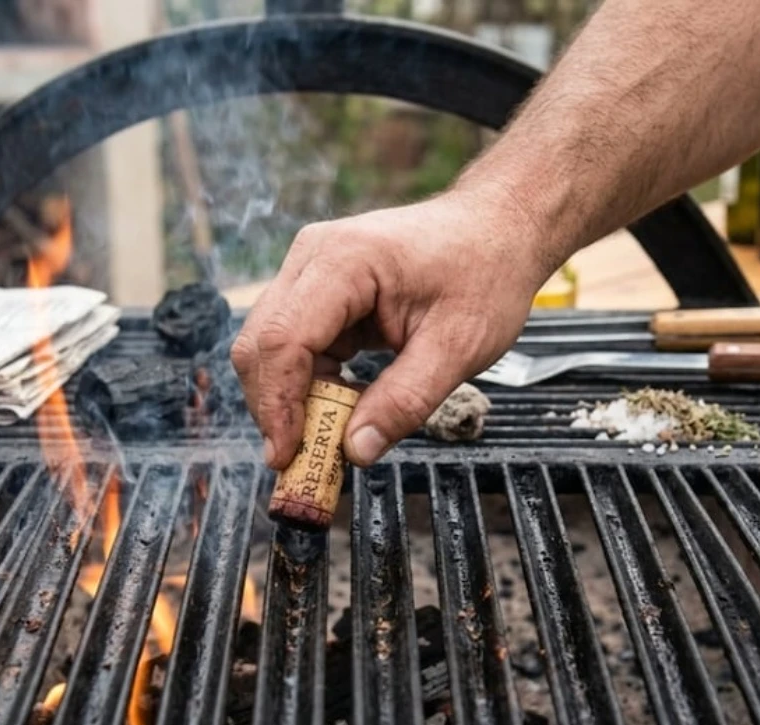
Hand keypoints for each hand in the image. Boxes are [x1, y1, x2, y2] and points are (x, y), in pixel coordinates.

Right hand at [231, 188, 548, 468]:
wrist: (497, 227)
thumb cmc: (485, 272)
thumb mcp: (458, 347)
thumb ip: (405, 401)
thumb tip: (354, 450)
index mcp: (345, 260)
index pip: (284, 340)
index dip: (278, 404)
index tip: (288, 456)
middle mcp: (314, 257)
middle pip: (262, 344)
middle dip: (275, 407)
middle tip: (300, 462)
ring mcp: (311, 269)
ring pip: (270, 346)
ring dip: (289, 398)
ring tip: (323, 441)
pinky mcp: (318, 288)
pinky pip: (294, 343)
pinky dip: (307, 382)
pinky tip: (336, 408)